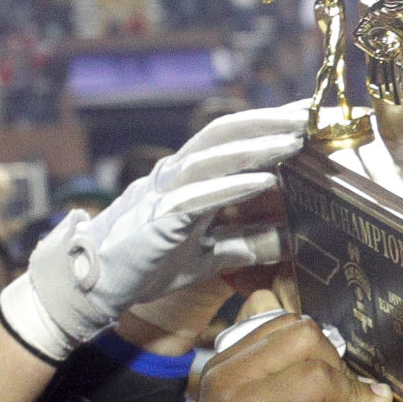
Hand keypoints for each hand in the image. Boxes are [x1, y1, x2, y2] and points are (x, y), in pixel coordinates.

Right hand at [0, 102, 306, 361]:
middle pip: (224, 133)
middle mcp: (176, 175)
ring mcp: (163, 193)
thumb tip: (290, 240)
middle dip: (267, 120)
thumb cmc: (148, 265)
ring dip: (257, 146)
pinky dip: (234, 186)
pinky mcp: (157, 219)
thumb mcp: (211, 255)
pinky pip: (199, 196)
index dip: (267, 123)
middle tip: (309, 114)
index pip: (231, 138)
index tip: (307, 113)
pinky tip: (266, 180)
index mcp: (188, 177)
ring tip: (294, 140)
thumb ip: (247, 243)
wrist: (93, 289)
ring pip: (212, 156)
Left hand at [167, 313, 391, 401]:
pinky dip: (297, 347)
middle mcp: (227, 377)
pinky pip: (273, 328)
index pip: (316, 377)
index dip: (354, 391)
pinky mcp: (222, 358)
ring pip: (291, 324)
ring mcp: (220, 363)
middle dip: (336, 367)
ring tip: (326, 390)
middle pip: (305, 336)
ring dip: (318, 353)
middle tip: (345, 401)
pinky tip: (304, 380)